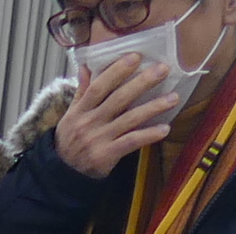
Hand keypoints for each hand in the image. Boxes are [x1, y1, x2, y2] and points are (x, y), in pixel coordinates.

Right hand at [52, 53, 180, 179]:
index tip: (136, 57)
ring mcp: (98, 139)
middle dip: (142, 82)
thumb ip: (82, 91)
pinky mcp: (106, 156)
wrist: (62, 174)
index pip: (99, 86)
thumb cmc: (70, 139)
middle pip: (118, 99)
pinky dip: (148, 135)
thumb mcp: (71, 115)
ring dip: (153, 107)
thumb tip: (86, 65)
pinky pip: (131, 142)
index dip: (117, 71)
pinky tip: (165, 129)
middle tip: (163, 69)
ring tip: (173, 97)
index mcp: (80, 110)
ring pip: (129, 119)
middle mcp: (89, 122)